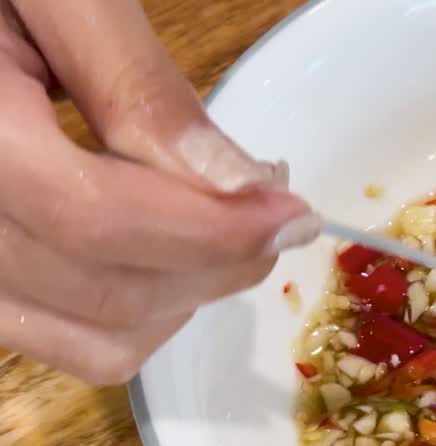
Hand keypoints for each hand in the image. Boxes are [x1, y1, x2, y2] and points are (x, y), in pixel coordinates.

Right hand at [0, 0, 318, 384]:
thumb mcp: (64, 0)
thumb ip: (137, 84)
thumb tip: (238, 181)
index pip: (91, 219)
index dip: (211, 230)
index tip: (294, 211)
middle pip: (106, 292)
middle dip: (219, 261)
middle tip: (275, 208)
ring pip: (98, 336)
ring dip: (190, 293)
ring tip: (225, 222)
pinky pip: (71, 344)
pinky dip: (144, 316)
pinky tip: (171, 250)